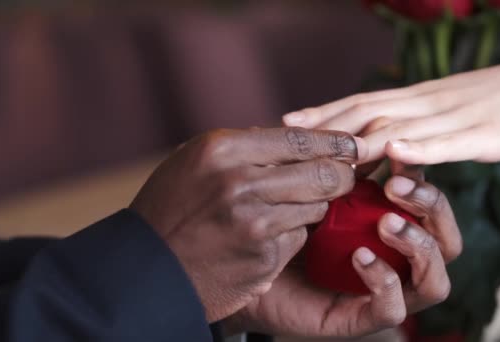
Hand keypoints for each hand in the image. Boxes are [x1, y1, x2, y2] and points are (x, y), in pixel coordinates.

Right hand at [130, 127, 358, 322]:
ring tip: (294, 208)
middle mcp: (240, 182)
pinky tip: (269, 236)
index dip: (335, 142)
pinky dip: (292, 235)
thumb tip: (295, 138)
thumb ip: (242, 147)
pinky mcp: (263, 257)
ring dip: (314, 207)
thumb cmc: (171, 208)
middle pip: (321, 172)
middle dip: (342, 175)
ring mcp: (254, 223)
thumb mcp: (194, 162)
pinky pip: (298, 238)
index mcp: (222, 149)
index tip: (352, 145)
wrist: (147, 268)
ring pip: (316, 207)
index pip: (299, 139)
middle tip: (348, 176)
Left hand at [224, 161, 461, 337]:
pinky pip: (394, 309)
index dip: (420, 173)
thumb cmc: (279, 225)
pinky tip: (360, 256)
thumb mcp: (309, 192)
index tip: (396, 148)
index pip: (425, 199)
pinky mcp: (361, 317)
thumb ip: (332, 169)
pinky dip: (384, 281)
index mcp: (389, 222)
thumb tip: (349, 132)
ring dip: (419, 245)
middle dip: (431, 206)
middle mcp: (395, 257)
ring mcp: (383, 290)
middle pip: (445, 237)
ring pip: (436, 279)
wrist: (244, 268)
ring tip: (386, 223)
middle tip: (397, 185)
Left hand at [283, 56, 499, 163]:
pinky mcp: (484, 135)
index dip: (325, 112)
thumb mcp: (445, 114)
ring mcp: (454, 118)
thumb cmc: (495, 104)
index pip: (362, 102)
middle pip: (369, 111)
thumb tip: (381, 148)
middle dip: (327, 123)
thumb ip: (412, 129)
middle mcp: (427, 104)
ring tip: (328, 148)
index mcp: (417, 100)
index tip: (288, 122)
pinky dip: (421, 146)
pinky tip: (396, 152)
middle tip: (288, 133)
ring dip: (362, 137)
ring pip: (402, 125)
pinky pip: (449, 142)